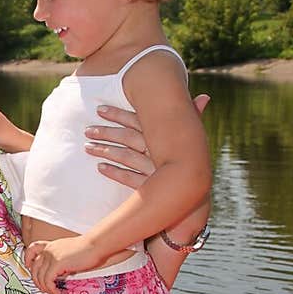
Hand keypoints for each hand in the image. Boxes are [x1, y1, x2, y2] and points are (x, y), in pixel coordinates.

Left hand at [25, 235, 98, 293]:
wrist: (97, 244)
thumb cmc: (89, 250)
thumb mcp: (70, 253)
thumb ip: (60, 262)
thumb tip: (57, 277)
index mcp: (51, 245)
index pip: (32, 249)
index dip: (27, 259)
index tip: (28, 267)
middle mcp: (49, 249)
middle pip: (34, 268)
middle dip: (38, 282)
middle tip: (47, 290)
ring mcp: (51, 255)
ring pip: (39, 277)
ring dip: (46, 289)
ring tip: (56, 293)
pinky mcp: (56, 263)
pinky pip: (48, 281)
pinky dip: (52, 290)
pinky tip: (59, 292)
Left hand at [85, 94, 210, 189]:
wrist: (196, 197)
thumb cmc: (192, 163)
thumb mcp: (193, 140)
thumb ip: (194, 117)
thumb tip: (206, 96)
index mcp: (166, 136)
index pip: (138, 120)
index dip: (118, 114)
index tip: (100, 109)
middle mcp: (160, 151)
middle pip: (127, 137)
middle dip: (106, 131)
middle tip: (87, 129)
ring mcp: (155, 170)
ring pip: (124, 156)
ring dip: (104, 150)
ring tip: (86, 147)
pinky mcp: (151, 188)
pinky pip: (128, 179)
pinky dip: (114, 172)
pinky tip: (100, 167)